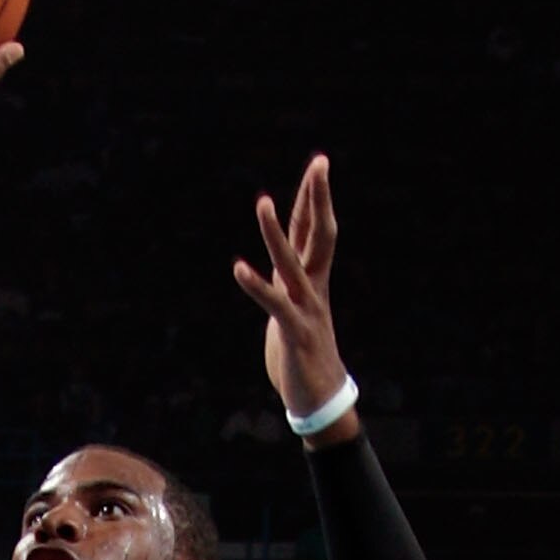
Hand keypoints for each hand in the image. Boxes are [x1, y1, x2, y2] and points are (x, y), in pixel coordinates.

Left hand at [233, 154, 350, 431]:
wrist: (321, 398)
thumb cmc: (304, 356)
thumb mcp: (293, 312)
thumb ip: (287, 286)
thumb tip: (278, 266)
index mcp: (314, 282)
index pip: (314, 231)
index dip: (313, 198)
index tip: (319, 165)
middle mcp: (314, 288)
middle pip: (318, 234)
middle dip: (316, 198)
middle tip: (320, 162)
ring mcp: (307, 308)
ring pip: (291, 262)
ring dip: (275, 233)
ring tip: (263, 203)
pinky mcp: (293, 331)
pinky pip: (274, 304)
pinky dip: (255, 285)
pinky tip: (238, 267)